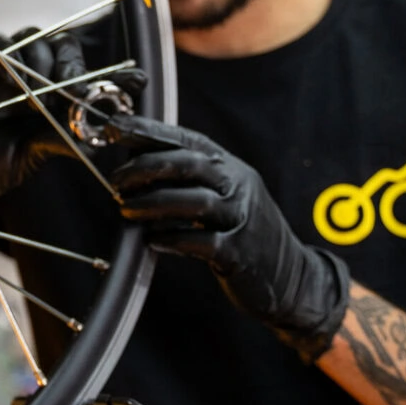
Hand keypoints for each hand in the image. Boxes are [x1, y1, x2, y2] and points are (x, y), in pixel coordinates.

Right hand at [0, 29, 143, 202]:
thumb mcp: (30, 157)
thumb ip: (59, 141)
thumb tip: (94, 138)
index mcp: (54, 98)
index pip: (90, 77)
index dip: (113, 76)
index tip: (136, 81)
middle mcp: (34, 77)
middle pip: (63, 47)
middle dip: (73, 66)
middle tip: (73, 87)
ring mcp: (6, 67)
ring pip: (33, 40)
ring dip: (40, 62)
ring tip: (38, 90)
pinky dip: (6, 55)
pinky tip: (9, 78)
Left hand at [104, 115, 350, 362]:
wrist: (290, 276)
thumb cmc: (243, 231)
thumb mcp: (223, 195)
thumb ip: (188, 179)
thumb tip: (134, 163)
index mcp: (230, 167)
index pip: (187, 140)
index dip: (150, 132)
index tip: (116, 128)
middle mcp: (238, 186)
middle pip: (191, 165)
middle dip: (147, 168)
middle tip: (115, 181)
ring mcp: (242, 218)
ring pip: (196, 202)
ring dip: (154, 204)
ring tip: (126, 210)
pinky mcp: (241, 253)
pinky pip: (203, 242)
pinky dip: (173, 239)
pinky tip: (152, 240)